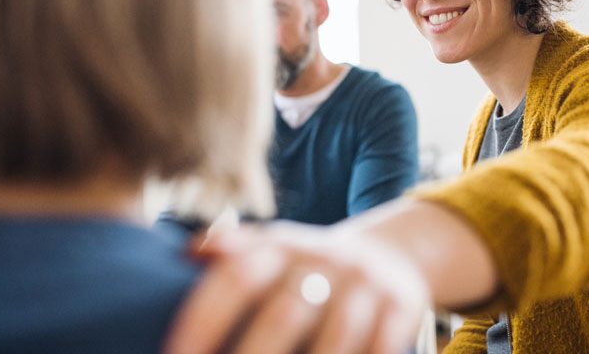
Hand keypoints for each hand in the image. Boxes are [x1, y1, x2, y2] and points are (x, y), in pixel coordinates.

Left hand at [164, 220, 429, 353]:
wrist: (389, 254)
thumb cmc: (309, 267)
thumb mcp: (274, 249)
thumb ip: (234, 251)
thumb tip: (186, 253)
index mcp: (281, 245)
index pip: (235, 277)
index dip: (202, 321)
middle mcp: (324, 258)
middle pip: (283, 313)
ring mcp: (365, 283)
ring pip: (334, 342)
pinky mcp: (402, 306)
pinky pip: (380, 351)